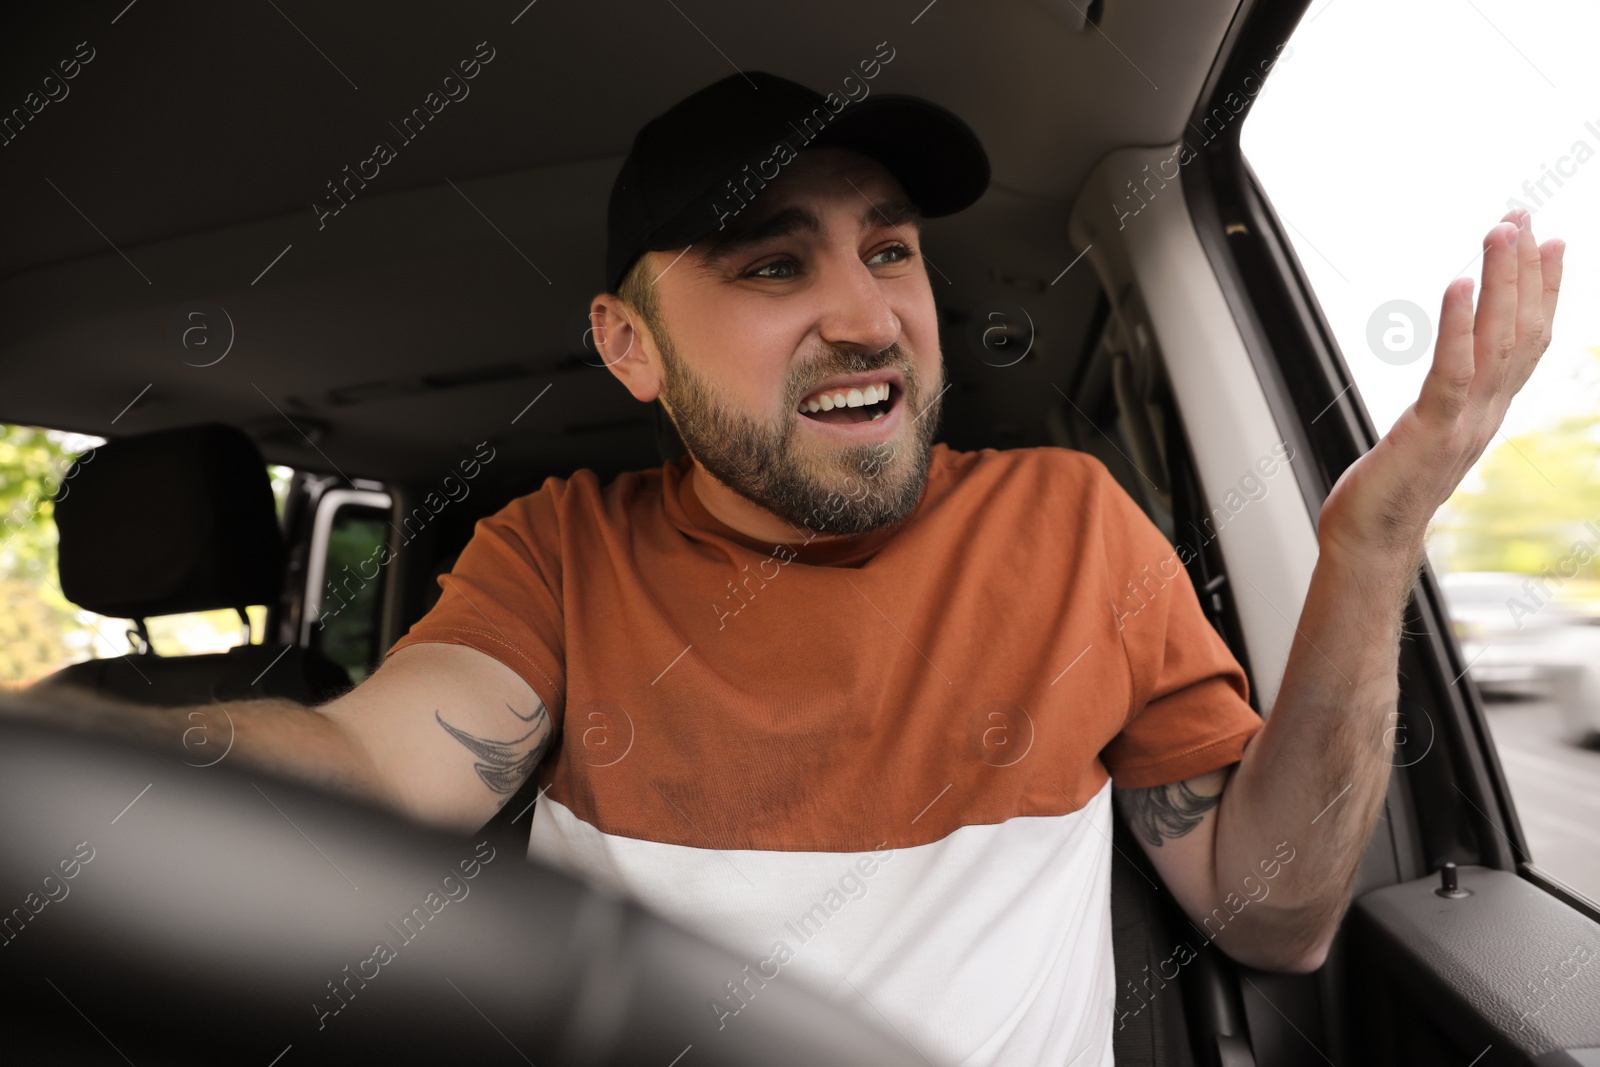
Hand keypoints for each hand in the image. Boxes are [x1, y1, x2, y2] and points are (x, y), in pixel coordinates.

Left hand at [1318, 209, 1565, 570]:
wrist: (1368, 543)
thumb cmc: (1386, 491)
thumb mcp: (1428, 433)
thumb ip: (1446, 399)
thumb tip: (1452, 371)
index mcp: (1487, 411)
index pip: (1529, 341)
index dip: (1544, 291)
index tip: (1550, 242)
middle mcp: (1487, 412)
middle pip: (1522, 330)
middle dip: (1525, 270)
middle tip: (1523, 216)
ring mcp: (1464, 422)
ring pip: (1497, 342)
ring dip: (1502, 282)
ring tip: (1502, 231)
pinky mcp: (1430, 431)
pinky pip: (1452, 372)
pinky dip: (1456, 326)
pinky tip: (1457, 284)